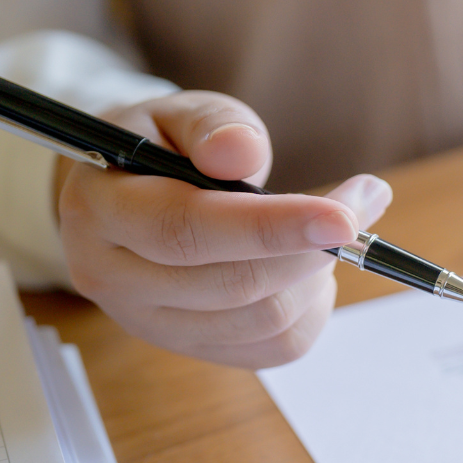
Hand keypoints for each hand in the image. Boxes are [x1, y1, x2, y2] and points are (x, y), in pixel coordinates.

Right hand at [53, 91, 390, 367]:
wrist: (126, 194)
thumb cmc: (160, 146)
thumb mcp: (177, 113)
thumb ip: (212, 125)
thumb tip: (240, 153)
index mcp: (98, 212)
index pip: (187, 230)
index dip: (270, 227)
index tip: (343, 216)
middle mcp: (113, 279)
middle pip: (233, 284)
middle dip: (314, 248)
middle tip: (364, 203)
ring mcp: (151, 324)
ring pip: (262, 321)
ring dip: (317, 275)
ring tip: (327, 230)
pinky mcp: (193, 349)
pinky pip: (275, 348)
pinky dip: (313, 308)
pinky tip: (309, 269)